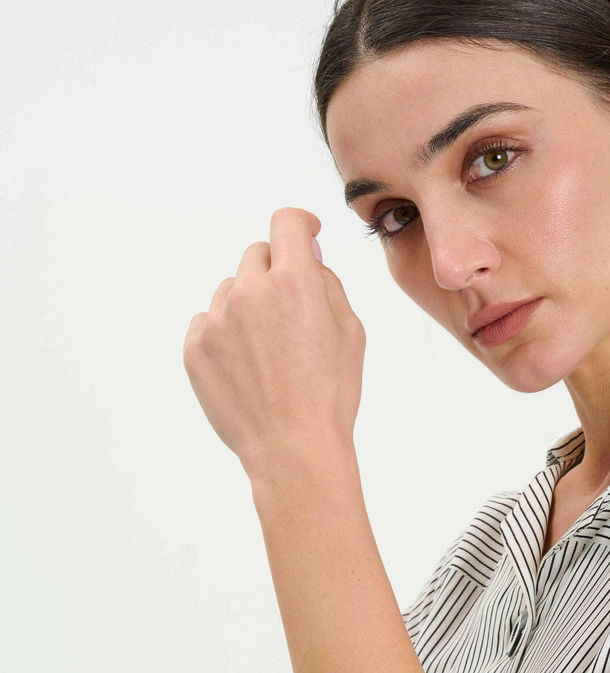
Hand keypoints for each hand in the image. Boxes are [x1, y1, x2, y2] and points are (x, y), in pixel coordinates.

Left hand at [183, 206, 365, 477]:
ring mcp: (217, 319)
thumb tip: (308, 256)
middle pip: (257, 255)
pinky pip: (208, 323)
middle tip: (292, 314)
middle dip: (276, 273)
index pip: (286, 223)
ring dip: (249, 306)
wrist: (292, 450)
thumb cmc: (331, 394)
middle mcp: (249, 290)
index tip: (305, 233)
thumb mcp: (351, 332)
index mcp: (294, 281)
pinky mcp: (195, 347)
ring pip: (231, 291)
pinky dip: (226, 335)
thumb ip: (327, 283)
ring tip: (270, 354)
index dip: (299, 224)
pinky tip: (248, 368)